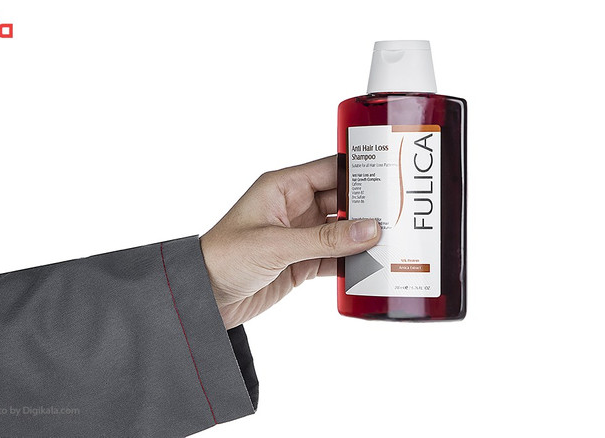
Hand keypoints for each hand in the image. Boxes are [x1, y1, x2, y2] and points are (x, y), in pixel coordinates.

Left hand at [200, 155, 380, 328]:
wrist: (202, 298)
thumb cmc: (223, 258)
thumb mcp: (276, 245)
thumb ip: (325, 239)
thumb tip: (369, 230)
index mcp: (284, 187)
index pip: (331, 170)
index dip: (361, 171)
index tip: (392, 176)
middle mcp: (294, 207)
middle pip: (343, 201)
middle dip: (369, 208)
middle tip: (402, 214)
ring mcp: (299, 235)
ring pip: (342, 231)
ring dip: (364, 238)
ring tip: (396, 241)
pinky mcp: (301, 262)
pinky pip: (335, 257)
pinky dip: (352, 263)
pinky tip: (373, 266)